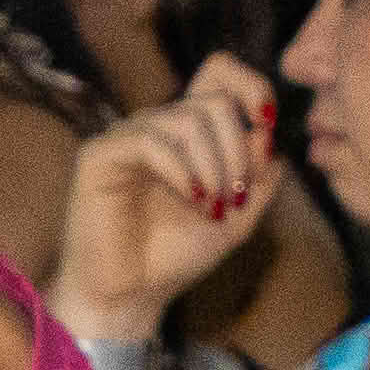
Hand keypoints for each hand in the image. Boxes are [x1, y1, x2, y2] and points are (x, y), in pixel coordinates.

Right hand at [50, 53, 279, 347]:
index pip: (219, 73)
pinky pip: (150, 141)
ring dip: (214, 166)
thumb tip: (268, 135)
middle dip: (238, 149)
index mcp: (190, 132)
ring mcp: (128, 136)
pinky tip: (193, 201)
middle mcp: (159, 126)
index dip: (251, 87)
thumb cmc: (176, 256)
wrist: (130, 296)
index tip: (268, 125)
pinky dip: (182, 171)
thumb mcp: (237, 218)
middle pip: (213, 101)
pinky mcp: (101, 154)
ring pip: (187, 120)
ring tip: (214, 208)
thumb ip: (259, 178)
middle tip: (236, 196)